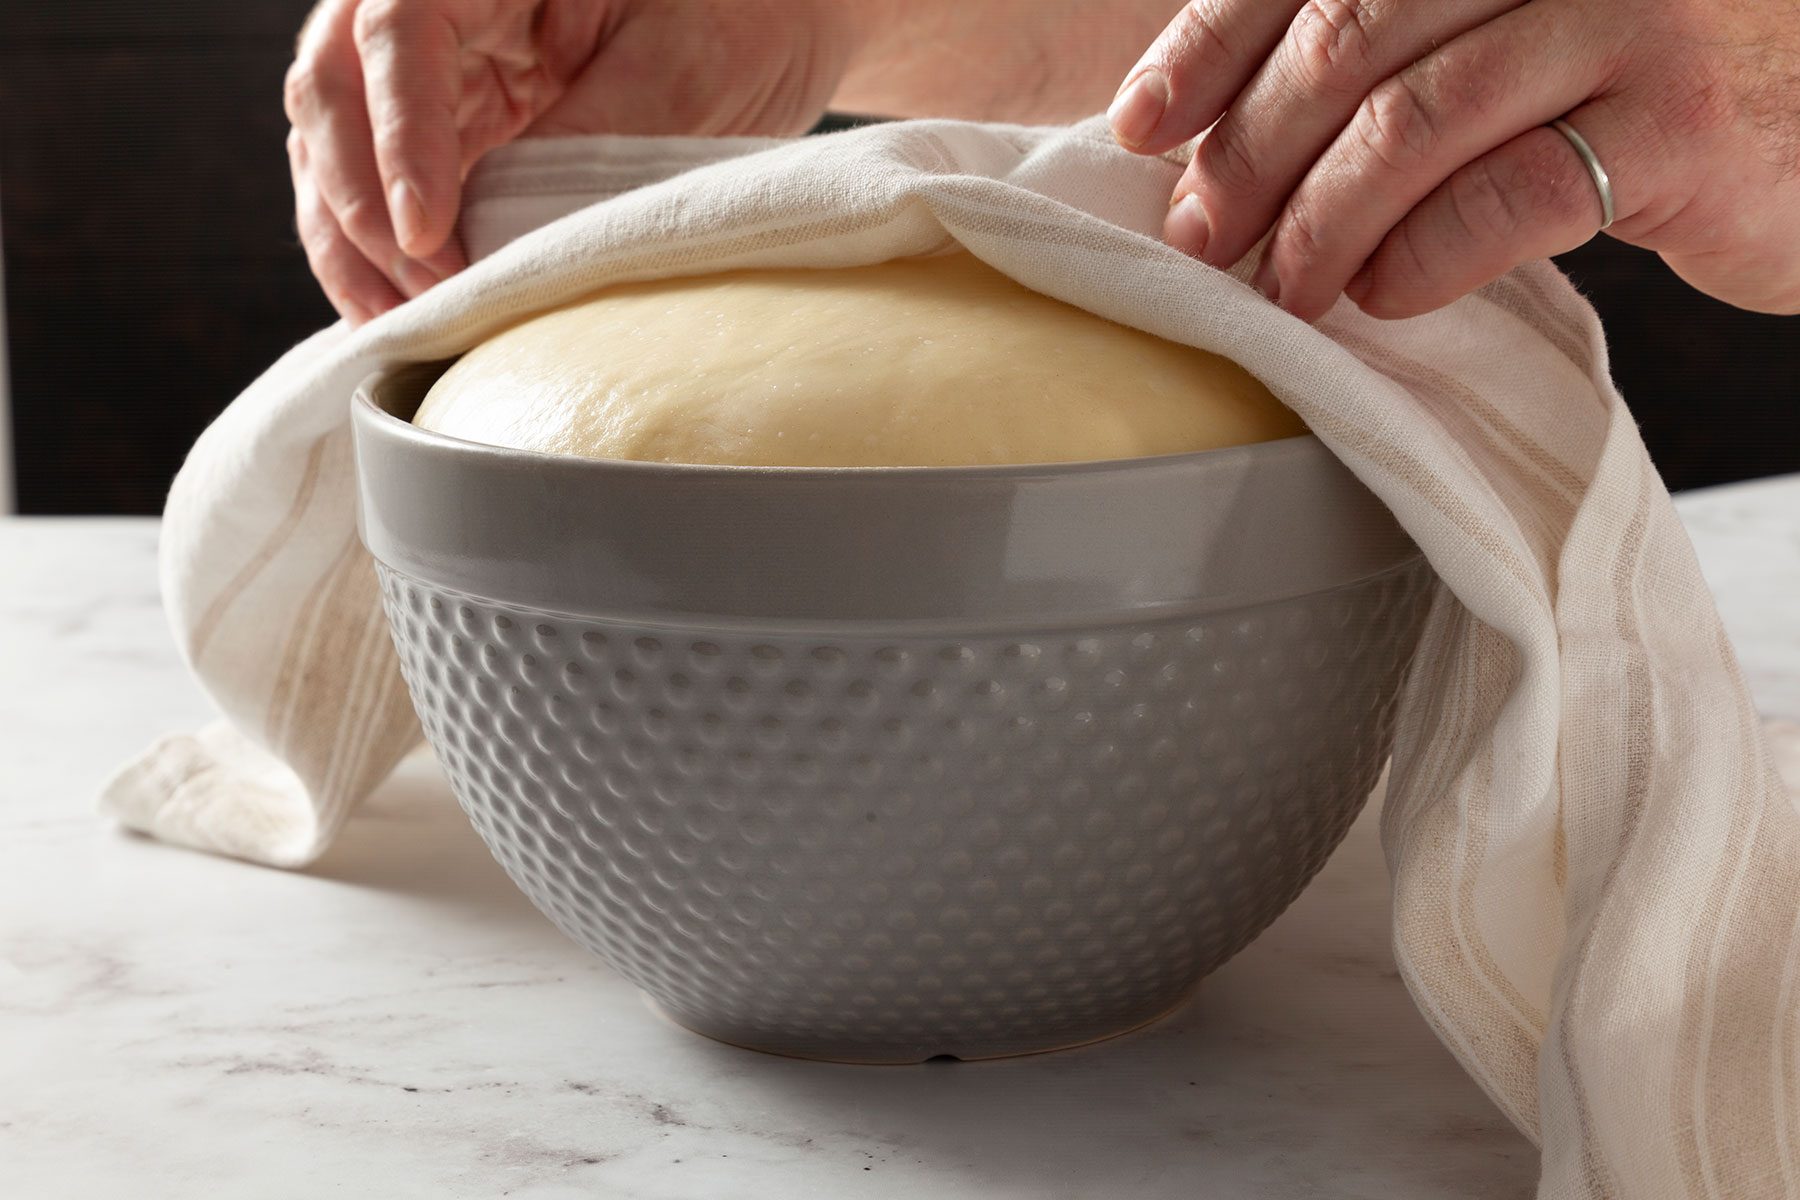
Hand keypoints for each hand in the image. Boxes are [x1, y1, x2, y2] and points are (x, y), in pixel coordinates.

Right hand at [284, 0, 856, 323]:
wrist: (771, 23)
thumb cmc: (738, 16)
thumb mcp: (682, 66)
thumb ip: (593, 136)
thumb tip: (509, 242)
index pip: (396, 33)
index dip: (400, 135)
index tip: (429, 231)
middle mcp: (432, 7)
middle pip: (332, 90)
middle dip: (361, 202)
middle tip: (427, 290)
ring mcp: (429, 72)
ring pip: (332, 149)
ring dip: (353, 243)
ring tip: (404, 323)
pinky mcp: (445, 132)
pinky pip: (374, 191)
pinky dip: (376, 257)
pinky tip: (402, 315)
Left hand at [1108, 0, 1799, 320]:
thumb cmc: (1659, 77)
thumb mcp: (1530, 29)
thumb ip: (1413, 47)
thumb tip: (1236, 133)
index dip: (1212, 44)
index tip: (1141, 125)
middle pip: (1349, 36)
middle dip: (1249, 149)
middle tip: (1201, 233)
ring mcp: (1633, 15)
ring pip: (1414, 118)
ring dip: (1319, 220)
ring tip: (1282, 287)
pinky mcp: (1684, 121)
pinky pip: (1509, 195)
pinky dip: (1422, 255)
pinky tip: (1384, 293)